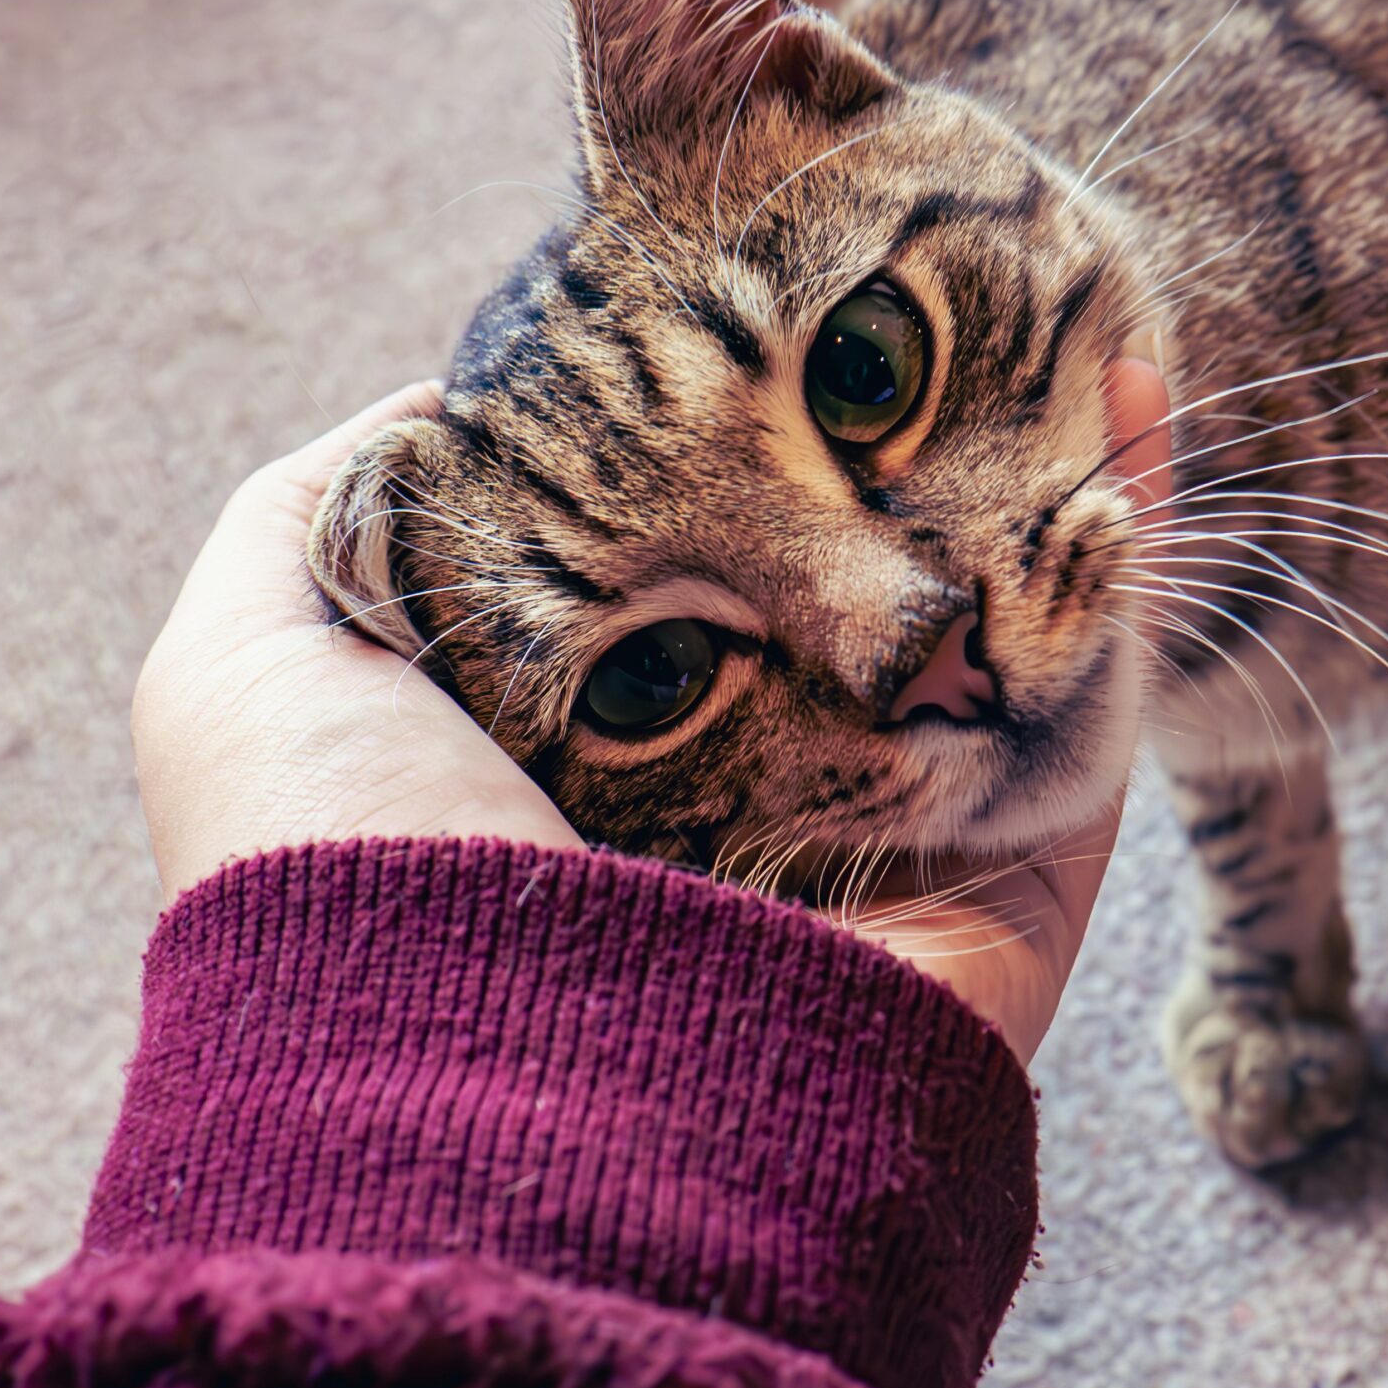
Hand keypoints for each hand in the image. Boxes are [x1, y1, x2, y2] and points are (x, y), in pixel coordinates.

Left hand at [133, 358, 1170, 1065]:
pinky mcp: (1008, 878)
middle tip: (959, 265)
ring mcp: (890, 830)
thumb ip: (320, 521)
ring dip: (1044, 451)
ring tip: (1073, 291)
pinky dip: (1130, 549)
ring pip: (996, 610)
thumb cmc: (356, 880)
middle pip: (863, 562)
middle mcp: (746, 776)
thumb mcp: (247, 671)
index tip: (788, 270)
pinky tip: (1141, 395)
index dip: (746, 401)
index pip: (695, 535)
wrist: (508, 1122)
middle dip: (915, 417)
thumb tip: (439, 397)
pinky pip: (1094, 696)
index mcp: (591, 730)